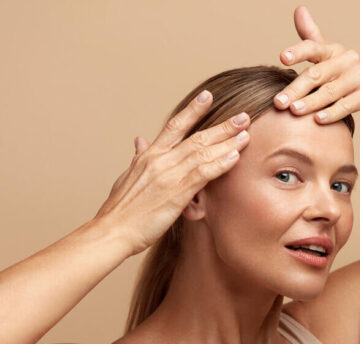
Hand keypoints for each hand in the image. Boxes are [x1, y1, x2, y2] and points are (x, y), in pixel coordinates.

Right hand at [93, 90, 250, 255]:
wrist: (113, 230)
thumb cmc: (121, 210)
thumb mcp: (127, 176)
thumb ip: (138, 157)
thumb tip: (140, 140)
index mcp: (148, 155)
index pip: (174, 126)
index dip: (192, 110)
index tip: (207, 96)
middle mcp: (160, 160)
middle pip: (196, 136)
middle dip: (222, 126)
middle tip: (243, 116)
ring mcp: (169, 174)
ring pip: (203, 152)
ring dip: (227, 142)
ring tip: (246, 133)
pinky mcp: (177, 192)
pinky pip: (203, 173)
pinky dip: (220, 163)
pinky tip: (235, 156)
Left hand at [273, 5, 359, 122]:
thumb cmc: (355, 74)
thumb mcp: (335, 55)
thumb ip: (313, 37)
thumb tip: (298, 9)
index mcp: (335, 51)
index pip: (313, 48)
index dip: (298, 52)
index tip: (283, 58)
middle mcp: (348, 60)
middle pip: (318, 74)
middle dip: (296, 89)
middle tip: (278, 102)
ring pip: (331, 91)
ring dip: (311, 102)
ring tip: (294, 111)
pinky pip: (348, 104)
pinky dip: (333, 113)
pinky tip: (319, 120)